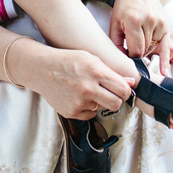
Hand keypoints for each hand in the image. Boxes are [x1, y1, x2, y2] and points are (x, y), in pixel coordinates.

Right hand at [20, 43, 134, 119]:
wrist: (41, 69)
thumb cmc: (66, 61)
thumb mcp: (89, 58)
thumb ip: (111, 71)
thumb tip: (131, 83)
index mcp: (95, 71)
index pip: (123, 89)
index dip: (125, 90)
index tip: (121, 89)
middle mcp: (88, 88)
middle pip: (116, 103)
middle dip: (116, 99)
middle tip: (109, 94)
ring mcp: (79, 102)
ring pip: (101, 108)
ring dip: (98, 101)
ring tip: (85, 90)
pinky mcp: (71, 112)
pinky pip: (89, 114)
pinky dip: (86, 107)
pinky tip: (77, 96)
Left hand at [108, 0, 168, 59]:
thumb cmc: (124, 6)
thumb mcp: (114, 22)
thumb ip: (115, 42)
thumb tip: (121, 60)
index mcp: (133, 20)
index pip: (135, 49)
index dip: (130, 57)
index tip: (126, 58)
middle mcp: (149, 22)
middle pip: (144, 50)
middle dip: (137, 54)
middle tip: (130, 48)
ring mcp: (159, 23)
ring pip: (152, 49)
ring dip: (146, 50)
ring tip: (138, 39)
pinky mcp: (166, 25)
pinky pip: (166, 46)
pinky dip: (164, 58)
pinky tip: (163, 71)